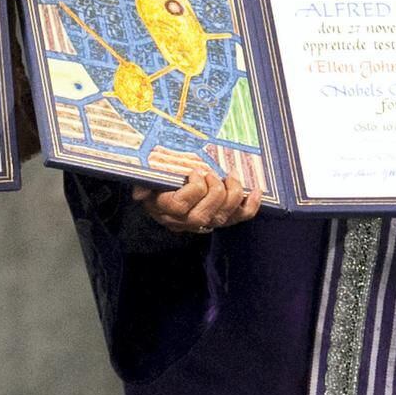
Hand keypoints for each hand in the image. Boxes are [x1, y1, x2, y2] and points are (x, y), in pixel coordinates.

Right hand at [134, 169, 260, 234]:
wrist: (164, 196)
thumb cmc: (156, 182)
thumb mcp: (145, 180)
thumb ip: (142, 184)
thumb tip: (139, 194)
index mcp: (166, 210)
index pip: (182, 206)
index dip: (194, 188)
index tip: (194, 171)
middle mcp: (185, 222)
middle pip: (204, 214)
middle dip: (214, 191)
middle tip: (213, 173)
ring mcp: (204, 223)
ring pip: (223, 217)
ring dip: (232, 195)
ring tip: (230, 176)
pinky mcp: (220, 220)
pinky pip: (238, 218)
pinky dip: (251, 206)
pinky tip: (256, 191)